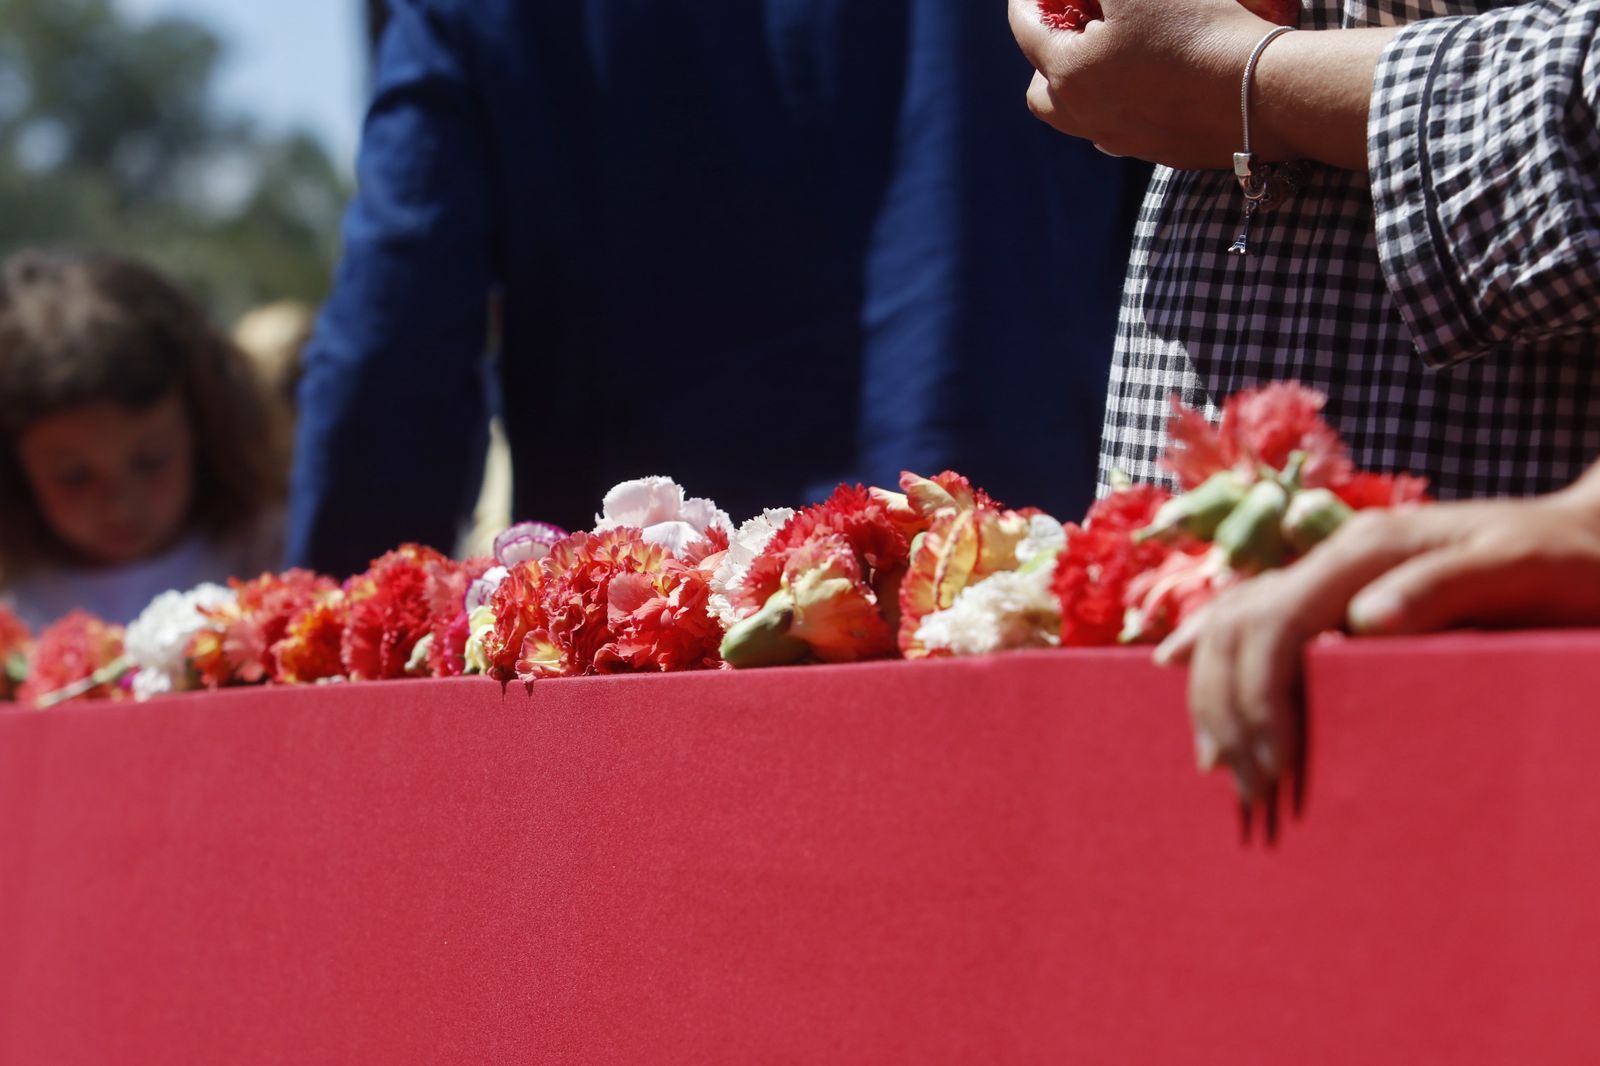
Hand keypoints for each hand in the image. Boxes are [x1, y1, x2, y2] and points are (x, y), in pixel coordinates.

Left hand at [1007, 0, 1273, 169]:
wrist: (1264, 93)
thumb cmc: (1196, 29)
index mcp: (1069, 75)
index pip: (1025, 32)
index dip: (1027, 1)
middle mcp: (1087, 117)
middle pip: (1042, 93)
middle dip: (1045, 58)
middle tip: (1067, 27)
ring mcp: (1124, 142)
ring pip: (1081, 118)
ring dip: (1080, 87)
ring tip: (1103, 58)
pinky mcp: (1162, 152)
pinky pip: (1122, 131)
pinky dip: (1119, 105)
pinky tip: (1144, 84)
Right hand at [1156, 471, 1599, 812]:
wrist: (1589, 537)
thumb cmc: (1566, 562)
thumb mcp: (1522, 570)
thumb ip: (1446, 588)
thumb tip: (1362, 624)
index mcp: (1366, 552)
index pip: (1273, 623)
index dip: (1258, 699)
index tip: (1273, 773)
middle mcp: (1333, 557)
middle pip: (1236, 626)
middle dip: (1226, 710)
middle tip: (1245, 792)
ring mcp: (1328, 572)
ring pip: (1231, 622)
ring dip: (1210, 693)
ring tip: (1218, 766)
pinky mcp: (1332, 592)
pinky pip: (1248, 618)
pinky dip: (1208, 652)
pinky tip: (1175, 669)